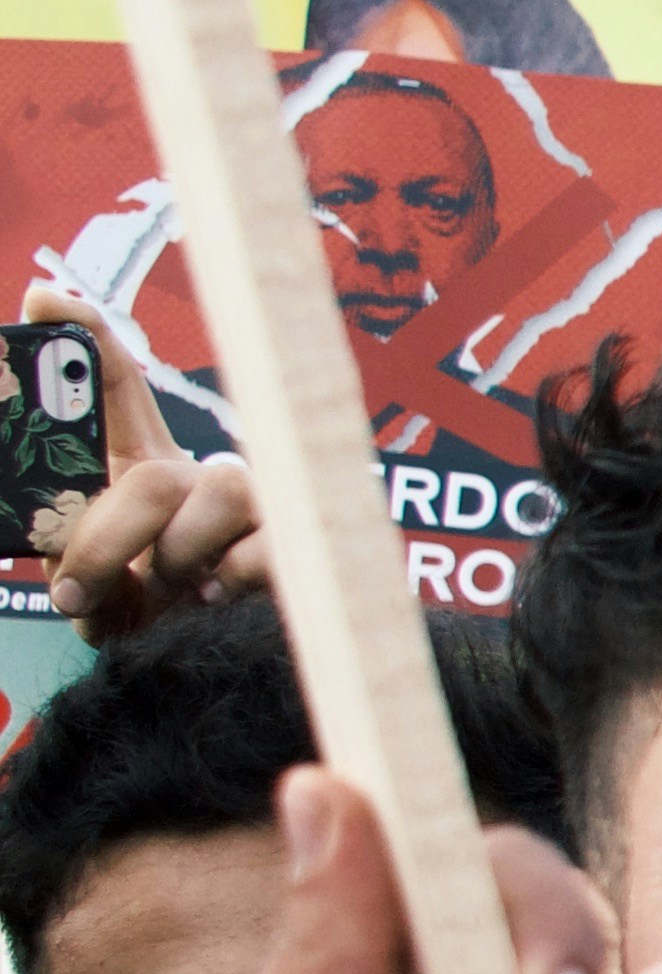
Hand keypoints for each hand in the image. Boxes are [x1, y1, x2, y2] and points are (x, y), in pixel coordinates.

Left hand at [17, 284, 261, 642]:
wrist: (210, 674)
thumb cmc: (148, 620)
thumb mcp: (92, 588)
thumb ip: (75, 564)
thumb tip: (68, 579)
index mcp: (142, 470)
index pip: (117, 391)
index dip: (86, 337)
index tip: (47, 299)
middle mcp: (200, 479)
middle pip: (156, 474)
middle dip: (108, 536)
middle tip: (79, 588)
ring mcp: (257, 509)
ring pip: (224, 491)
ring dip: (181, 553)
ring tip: (171, 592)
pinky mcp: (302, 545)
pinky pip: (271, 544)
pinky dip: (233, 577)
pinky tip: (216, 598)